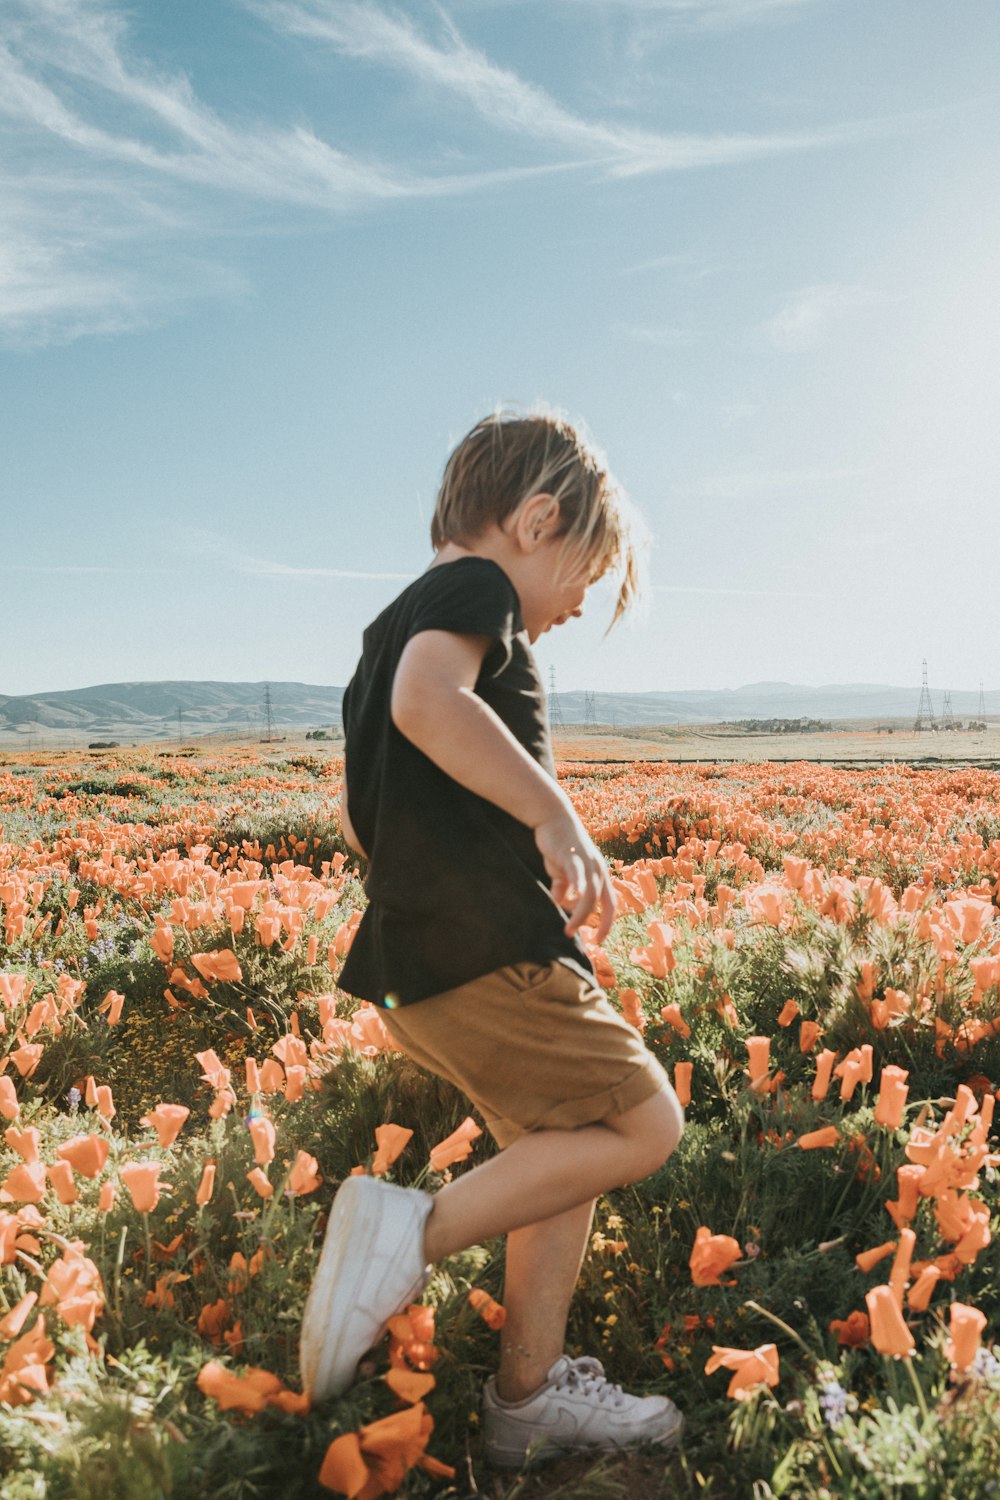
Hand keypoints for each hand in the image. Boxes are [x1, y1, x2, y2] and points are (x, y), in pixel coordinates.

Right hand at [534, 812, 615, 944]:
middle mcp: (598, 869)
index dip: (606, 923)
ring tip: (569, 930)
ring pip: (590, 894)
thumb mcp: (562, 871)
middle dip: (596, 924)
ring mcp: (587, 862)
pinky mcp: (572, 855)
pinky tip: (574, 898)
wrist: (553, 817)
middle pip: (601, 902)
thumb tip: (558, 905)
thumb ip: (562, 888)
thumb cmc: (560, 846)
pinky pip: (577, 874)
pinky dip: (578, 887)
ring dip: (580, 915)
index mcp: (600, 875)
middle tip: (582, 938)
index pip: (610, 904)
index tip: (597, 940)